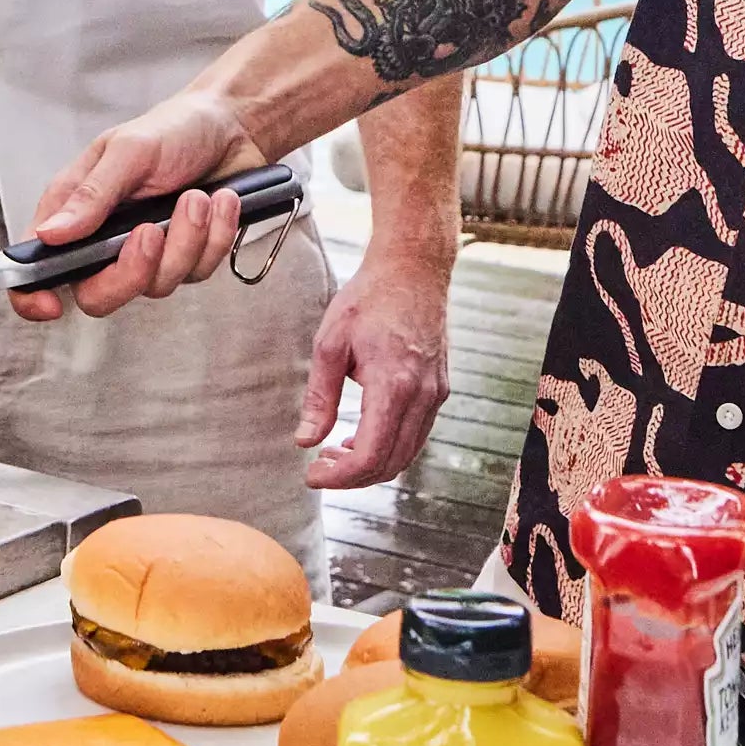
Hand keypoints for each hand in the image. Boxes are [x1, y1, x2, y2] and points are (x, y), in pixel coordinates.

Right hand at [11, 91, 264, 321]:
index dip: (33, 295)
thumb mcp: (129, 149)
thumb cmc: (174, 127)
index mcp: (74, 210)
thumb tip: (50, 234)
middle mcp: (105, 239)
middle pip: (99, 295)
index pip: (36, 268)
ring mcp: (148, 253)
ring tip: (197, 196)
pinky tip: (221, 201)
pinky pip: (199, 271)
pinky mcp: (187, 256)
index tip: (52, 304)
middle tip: (151, 230)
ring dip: (186, 239)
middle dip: (132, 270)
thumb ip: (92, 194)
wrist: (232, 123)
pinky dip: (216, 236)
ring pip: (157, 284)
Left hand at [296, 243, 453, 487]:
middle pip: (391, 464)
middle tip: (320, 467)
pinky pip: (417, 434)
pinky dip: (390, 447)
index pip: (370, 455)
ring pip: (407, 453)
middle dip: (353, 477)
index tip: (312, 474)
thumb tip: (304, 441)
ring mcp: (436, 392)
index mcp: (394, 384)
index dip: (338, 476)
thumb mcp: (331, 343)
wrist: (413, 268)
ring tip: (336, 453)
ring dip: (372, 464)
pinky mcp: (440, 387)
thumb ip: (319, 397)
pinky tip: (361, 434)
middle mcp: (423, 395)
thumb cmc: (370, 298)